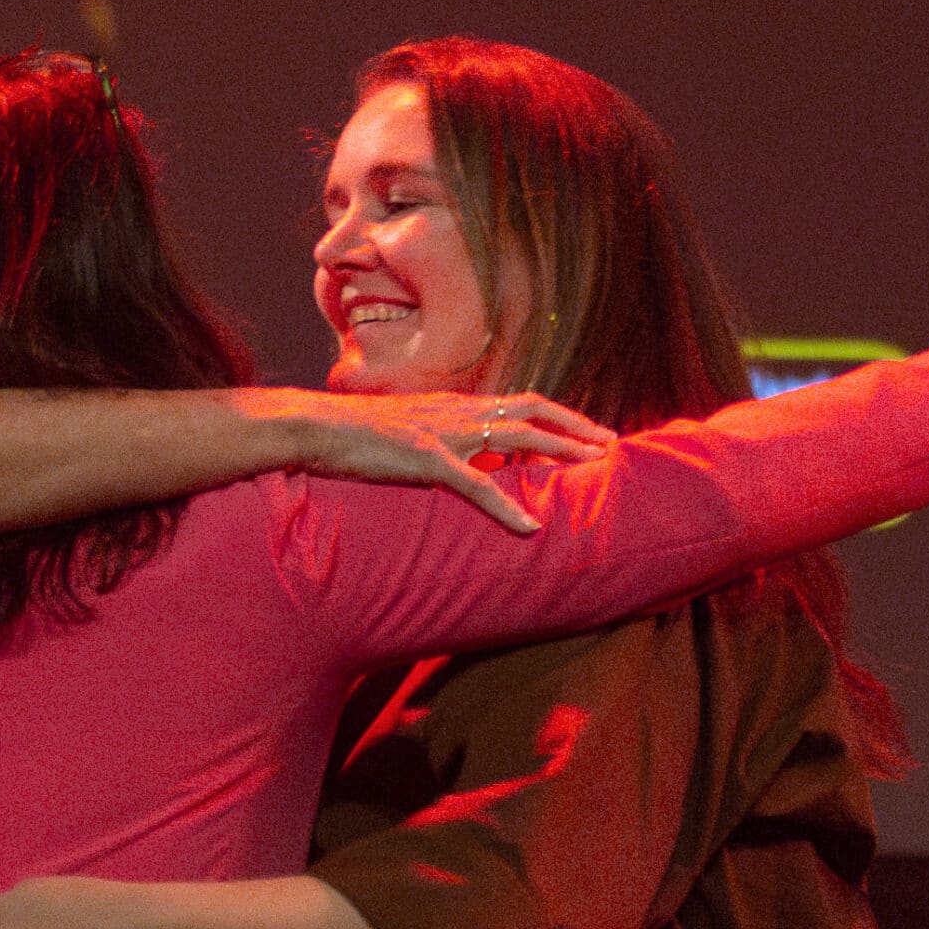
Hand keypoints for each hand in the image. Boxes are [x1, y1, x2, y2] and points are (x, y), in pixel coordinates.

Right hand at [267, 387, 616, 532]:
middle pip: (532, 411)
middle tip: (611, 445)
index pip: (520, 403)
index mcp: (455, 406)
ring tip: (594, 467)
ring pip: (516, 437)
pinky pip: (474, 484)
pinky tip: (530, 525)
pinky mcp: (425, 460)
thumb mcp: (410, 432)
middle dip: (575, 427)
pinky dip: (506, 505)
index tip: (590, 432)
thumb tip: (470, 458)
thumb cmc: (355, 435)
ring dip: (559, 451)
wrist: (316, 428)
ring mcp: (444, 434)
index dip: (559, 416)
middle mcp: (457, 412)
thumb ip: (444, 441)